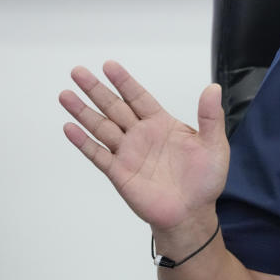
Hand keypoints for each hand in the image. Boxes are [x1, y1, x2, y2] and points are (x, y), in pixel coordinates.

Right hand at [59, 61, 228, 233]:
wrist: (192, 214)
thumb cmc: (205, 180)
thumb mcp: (214, 145)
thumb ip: (210, 117)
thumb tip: (213, 87)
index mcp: (162, 124)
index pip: (139, 97)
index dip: (124, 82)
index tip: (108, 65)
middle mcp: (141, 135)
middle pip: (114, 107)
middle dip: (96, 90)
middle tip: (77, 71)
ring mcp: (128, 153)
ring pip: (102, 127)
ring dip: (83, 112)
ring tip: (65, 95)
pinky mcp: (119, 173)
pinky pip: (98, 154)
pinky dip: (83, 142)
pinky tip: (69, 128)